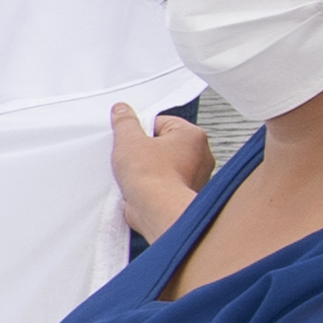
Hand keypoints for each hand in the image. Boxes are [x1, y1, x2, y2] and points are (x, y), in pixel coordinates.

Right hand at [111, 103, 215, 243]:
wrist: (158, 211)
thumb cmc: (154, 179)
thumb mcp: (129, 140)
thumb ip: (125, 122)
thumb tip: (122, 111)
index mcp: (192, 135)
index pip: (160, 122)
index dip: (140, 131)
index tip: (129, 138)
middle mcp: (200, 155)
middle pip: (162, 143)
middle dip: (144, 150)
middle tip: (132, 157)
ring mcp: (195, 176)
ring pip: (163, 164)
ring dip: (147, 169)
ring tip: (137, 174)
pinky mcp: (183, 194)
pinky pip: (164, 183)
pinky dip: (152, 185)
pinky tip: (141, 188)